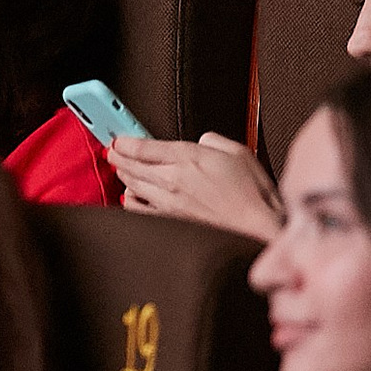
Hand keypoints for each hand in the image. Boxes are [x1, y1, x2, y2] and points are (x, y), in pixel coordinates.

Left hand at [107, 132, 282, 240]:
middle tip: (112, 151)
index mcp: (187, 157)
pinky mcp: (170, 222)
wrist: (259, 230)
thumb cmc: (253, 195)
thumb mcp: (238, 152)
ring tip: (120, 169)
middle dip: (118, 156)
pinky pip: (137, 210)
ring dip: (123, 174)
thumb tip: (201, 141)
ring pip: (132, 185)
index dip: (124, 141)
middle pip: (131, 164)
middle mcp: (173, 179)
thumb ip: (213, 140)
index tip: (118, 139)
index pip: (141, 146)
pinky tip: (130, 197)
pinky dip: (130, 201)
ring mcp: (168, 203)